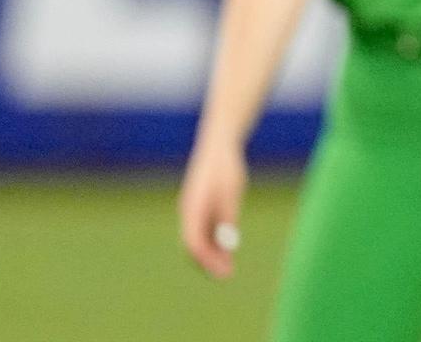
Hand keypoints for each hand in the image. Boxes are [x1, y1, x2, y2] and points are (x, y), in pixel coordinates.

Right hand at [178, 140, 247, 279]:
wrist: (218, 146)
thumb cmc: (226, 168)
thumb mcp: (231, 192)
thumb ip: (228, 217)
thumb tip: (229, 244)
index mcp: (192, 207)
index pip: (193, 241)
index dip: (206, 259)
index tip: (221, 271)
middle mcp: (188, 212)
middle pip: (193, 245)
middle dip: (207, 262)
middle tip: (226, 275)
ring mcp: (192, 211)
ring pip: (197, 240)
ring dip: (210, 255)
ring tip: (228, 268)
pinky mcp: (199, 209)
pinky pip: (203, 232)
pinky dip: (212, 244)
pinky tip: (226, 252)